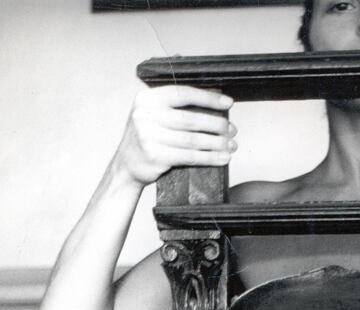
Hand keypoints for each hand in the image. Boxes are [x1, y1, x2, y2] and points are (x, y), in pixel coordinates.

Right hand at [111, 85, 236, 187]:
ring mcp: (148, 136)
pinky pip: (189, 157)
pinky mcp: (155, 156)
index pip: (182, 94)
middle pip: (190, 119)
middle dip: (216, 124)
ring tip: (231, 145)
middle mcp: (145, 115)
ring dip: (216, 143)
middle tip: (232, 129)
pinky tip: (222, 158)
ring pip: (192, 139)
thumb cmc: (147, 138)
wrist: (127, 165)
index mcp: (147, 99)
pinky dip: (209, 157)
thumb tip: (210, 100)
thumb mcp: (152, 114)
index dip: (207, 98)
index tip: (228, 103)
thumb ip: (173, 106)